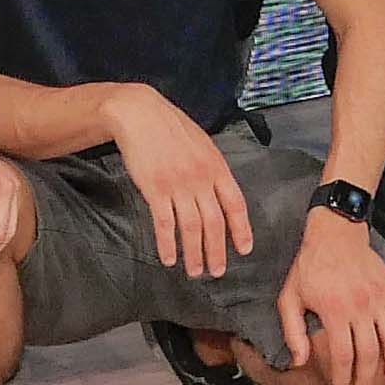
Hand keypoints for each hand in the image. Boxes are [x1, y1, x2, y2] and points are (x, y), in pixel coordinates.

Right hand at [103, 88, 254, 282]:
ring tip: (194, 271)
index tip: (244, 249)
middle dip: (217, 251)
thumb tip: (220, 193)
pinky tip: (168, 258)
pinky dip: (167, 244)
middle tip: (217, 271)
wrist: (139, 113)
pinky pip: (164, 223)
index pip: (235, 204)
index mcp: (216, 167)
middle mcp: (200, 178)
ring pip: (191, 228)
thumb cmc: (170, 127)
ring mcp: (178, 184)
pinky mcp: (155, 189)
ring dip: (193, 253)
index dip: (241, 229)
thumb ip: (212, 169)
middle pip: (214, 223)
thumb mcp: (201, 143)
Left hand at [273, 210, 384, 384]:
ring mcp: (379, 299)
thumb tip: (300, 361)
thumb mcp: (290, 297)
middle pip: (368, 353)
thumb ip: (293, 331)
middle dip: (367, 378)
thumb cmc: (309, 266)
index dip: (343, 376)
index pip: (342, 355)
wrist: (335, 233)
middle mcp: (360, 308)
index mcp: (334, 312)